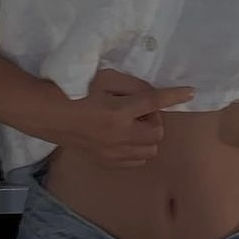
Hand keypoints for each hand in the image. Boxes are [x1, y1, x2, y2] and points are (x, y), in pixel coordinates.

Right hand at [37, 69, 195, 169]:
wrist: (49, 114)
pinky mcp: (105, 161)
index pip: (154, 102)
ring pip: (149, 150)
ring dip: (148, 135)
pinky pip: (135, 161)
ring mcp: (112, 152)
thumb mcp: (105, 77)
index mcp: (118, 111)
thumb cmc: (76, 90)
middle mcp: (118, 135)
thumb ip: (132, 85)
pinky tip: (126, 137)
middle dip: (154, 119)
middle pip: (157, 132)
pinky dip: (138, 149)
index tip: (190, 92)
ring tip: (132, 123)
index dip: (174, 96)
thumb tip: (153, 94)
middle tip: (140, 108)